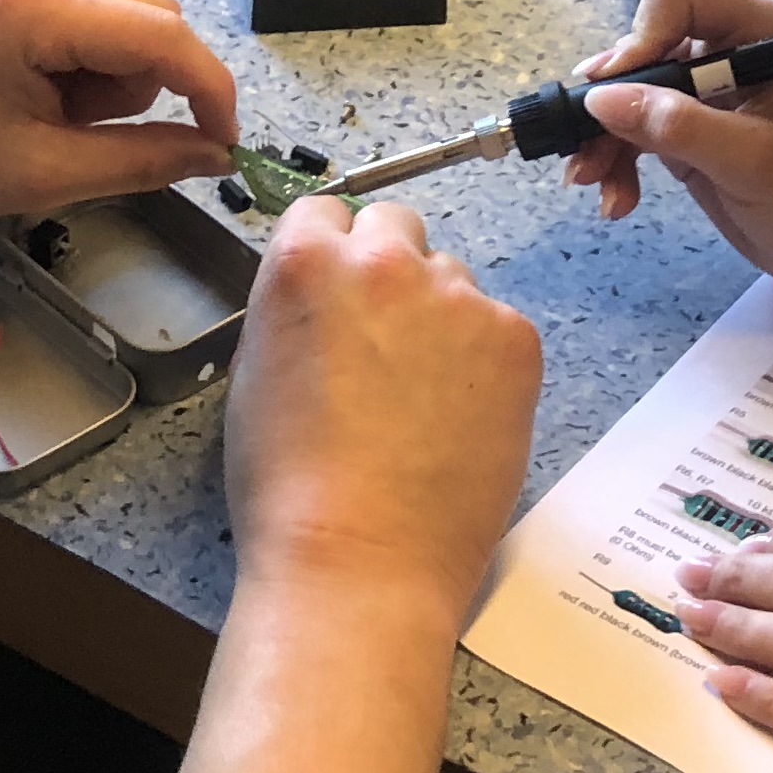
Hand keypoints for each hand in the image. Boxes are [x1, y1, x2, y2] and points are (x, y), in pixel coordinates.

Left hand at [0, 0, 238, 226]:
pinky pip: (76, 0)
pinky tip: (15, 86)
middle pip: (151, 12)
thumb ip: (136, 161)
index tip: (222, 146)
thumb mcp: (31, 176)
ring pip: (117, 6)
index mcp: (36, 3)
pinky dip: (71, 49)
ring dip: (104, 68)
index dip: (211, 93)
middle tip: (81, 139)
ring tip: (34, 116)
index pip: (167, 35)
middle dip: (142, 83)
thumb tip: (212, 157)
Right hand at [223, 196, 542, 618]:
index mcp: (308, 262)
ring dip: (439, 316)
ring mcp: (459, 298)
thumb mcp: (257, 372)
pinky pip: (498, 326)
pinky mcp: (515, 339)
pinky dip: (484, 361)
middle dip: (387, 269)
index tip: (337, 293)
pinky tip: (458, 419)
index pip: (324, 211)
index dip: (330, 255)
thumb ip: (296, 308)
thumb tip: (327, 294)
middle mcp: (386, 261)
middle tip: (382, 343)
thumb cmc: (290, 487)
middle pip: (395, 225)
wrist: (359, 562)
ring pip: (451, 278)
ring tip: (421, 399)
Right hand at [563, 0, 772, 296]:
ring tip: (593, 184)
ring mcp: (703, 93)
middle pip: (640, 46)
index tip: (619, 91)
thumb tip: (602, 99)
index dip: (641, 35)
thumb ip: (680, 127)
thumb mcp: (754, 161)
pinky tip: (617, 200)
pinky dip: (616, 161)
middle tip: (586, 152)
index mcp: (755, 32)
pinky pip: (633, 131)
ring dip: (602, 138)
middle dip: (609, 98)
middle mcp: (724, 51)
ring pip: (626, 93)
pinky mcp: (688, 132)